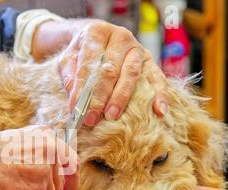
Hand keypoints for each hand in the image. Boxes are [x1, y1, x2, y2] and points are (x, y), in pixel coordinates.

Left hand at [33, 19, 167, 125]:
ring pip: (131, 74)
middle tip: (91, 118)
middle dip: (100, 97)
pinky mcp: (150, 60)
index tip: (75, 108)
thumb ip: (70, 77)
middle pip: (110, 70)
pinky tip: (159, 110)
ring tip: (112, 116)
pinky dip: (159, 94)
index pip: (89, 63)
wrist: (98, 37)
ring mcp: (137, 48)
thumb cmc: (81, 52)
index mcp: (97, 33)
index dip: (82, 87)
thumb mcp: (68, 60)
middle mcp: (120, 37)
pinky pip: (156, 77)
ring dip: (121, 97)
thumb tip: (75, 100)